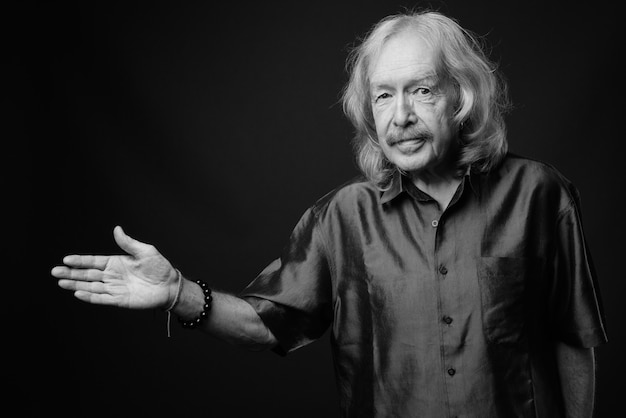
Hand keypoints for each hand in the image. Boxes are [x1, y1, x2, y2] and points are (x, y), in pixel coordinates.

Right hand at [52, 226, 178, 308]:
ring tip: (61, 282)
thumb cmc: (159, 267)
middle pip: (87, 274)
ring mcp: (115, 288)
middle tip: (55, 271)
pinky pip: (102, 298)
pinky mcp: (120, 300)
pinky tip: (78, 293)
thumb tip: (117, 229)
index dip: (80, 261)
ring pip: (91, 286)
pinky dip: (90, 296)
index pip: (93, 261)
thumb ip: (129, 243)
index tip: (66, 260)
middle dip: (71, 273)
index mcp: (116, 263)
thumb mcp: (145, 251)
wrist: (170, 285)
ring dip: (76, 284)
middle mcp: (112, 275)